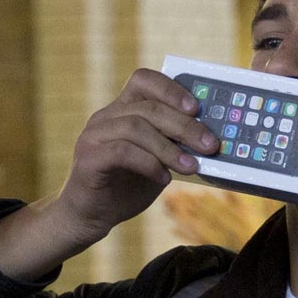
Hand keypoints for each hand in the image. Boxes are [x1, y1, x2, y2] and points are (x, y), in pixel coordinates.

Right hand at [50, 68, 217, 244]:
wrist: (90, 217)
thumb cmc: (125, 188)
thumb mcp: (157, 162)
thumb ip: (173, 145)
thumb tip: (208, 139)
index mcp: (121, 110)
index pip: (143, 80)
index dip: (171, 90)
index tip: (196, 108)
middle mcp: (105, 117)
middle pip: (148, 107)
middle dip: (184, 126)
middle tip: (209, 145)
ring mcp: (93, 136)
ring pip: (136, 127)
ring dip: (169, 148)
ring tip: (191, 167)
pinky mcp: (88, 159)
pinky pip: (122, 152)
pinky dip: (149, 163)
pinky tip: (163, 178)